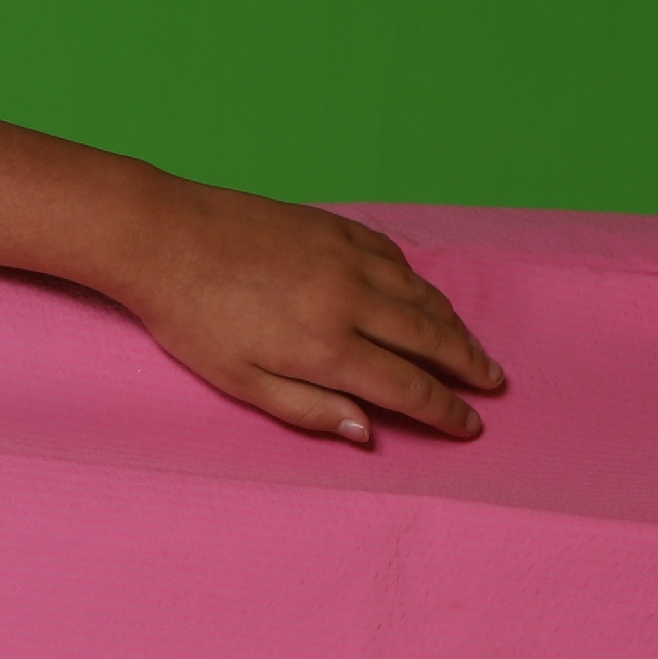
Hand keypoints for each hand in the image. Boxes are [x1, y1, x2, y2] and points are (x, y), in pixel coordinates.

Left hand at [96, 176, 503, 442]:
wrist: (163, 236)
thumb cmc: (191, 318)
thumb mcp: (240, 382)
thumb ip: (307, 409)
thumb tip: (365, 431)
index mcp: (326, 346)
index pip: (407, 387)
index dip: (444, 410)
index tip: (470, 425)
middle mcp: (350, 298)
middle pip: (430, 338)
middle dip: (468, 366)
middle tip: (494, 385)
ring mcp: (347, 257)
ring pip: (421, 295)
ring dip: (454, 325)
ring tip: (473, 349)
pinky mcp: (337, 227)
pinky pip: (396, 259)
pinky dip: (419, 283)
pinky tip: (424, 297)